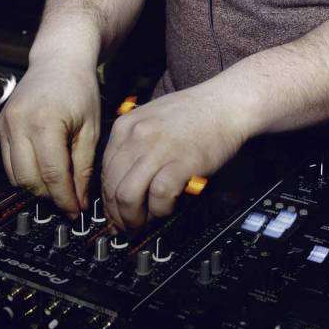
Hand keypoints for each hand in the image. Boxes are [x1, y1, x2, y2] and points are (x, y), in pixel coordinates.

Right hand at [0, 56, 99, 215]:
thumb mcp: (90, 127)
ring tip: (57, 187)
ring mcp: (6, 124)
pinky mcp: (0, 126)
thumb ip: (84, 166)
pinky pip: (9, 161)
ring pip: (14, 175)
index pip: (52, 174)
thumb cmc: (79, 87)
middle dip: (49, 196)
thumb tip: (79, 199)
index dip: (65, 198)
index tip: (75, 210)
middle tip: (68, 201)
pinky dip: (25, 172)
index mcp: (45, 121)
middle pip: (28, 179)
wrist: (59, 60)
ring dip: (35, 187)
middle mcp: (19, 123)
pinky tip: (44, 170)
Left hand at [100, 84, 246, 230]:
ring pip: (127, 196)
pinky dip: (160, 210)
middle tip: (126, 226)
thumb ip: (133, 144)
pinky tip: (167, 208)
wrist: (225, 103)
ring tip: (143, 223)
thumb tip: (122, 178)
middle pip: (111, 187)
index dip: (107, 198)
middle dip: (116, 214)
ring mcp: (158, 149)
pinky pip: (158, 197)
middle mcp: (136, 136)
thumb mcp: (150, 117)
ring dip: (133, 218)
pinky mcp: (181, 162)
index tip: (114, 211)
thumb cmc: (194, 112)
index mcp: (125, 125)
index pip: (104, 171)